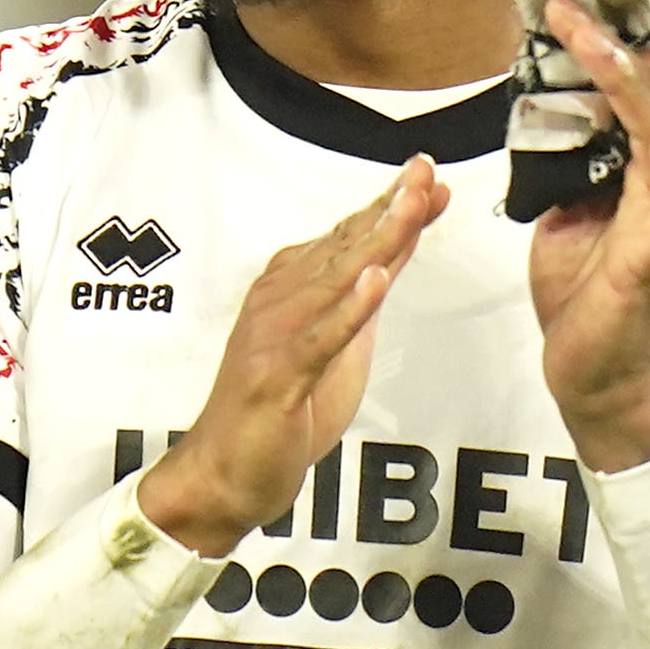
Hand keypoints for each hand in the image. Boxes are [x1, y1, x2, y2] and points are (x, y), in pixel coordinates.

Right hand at [134, 158, 443, 554]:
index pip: (346, 239)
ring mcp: (275, 338)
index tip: (427, 176)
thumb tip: (394, 254)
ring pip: (334, 281)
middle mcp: (278, 303)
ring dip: (375, 240)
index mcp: (288, 291)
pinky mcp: (276, 378)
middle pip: (343, 248)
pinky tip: (374, 280)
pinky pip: (318, 339)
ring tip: (411, 205)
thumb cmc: (275, 413)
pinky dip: (348, 308)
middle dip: (389, 207)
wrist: (222, 476)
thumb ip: (362, 300)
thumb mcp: (336, 346)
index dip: (389, 205)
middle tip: (425, 172)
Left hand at [522, 0, 649, 471]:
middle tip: (569, 7)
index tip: (574, 2)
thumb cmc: (586, 287)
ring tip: (589, 39)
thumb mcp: (566, 202)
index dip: (630, 36)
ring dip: (631, 79)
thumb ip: (569, 152)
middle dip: (634, 39)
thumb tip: (547, 100)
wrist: (593, 369)